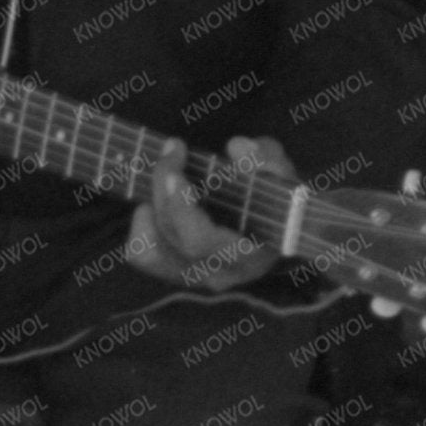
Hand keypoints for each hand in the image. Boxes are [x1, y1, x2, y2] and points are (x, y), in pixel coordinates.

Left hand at [127, 134, 288, 291]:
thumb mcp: (283, 176)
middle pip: (175, 237)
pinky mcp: (177, 273)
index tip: (175, 169)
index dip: (180, 206)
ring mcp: (196, 277)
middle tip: (172, 151)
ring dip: (155, 203)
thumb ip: (269, 161)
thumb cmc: (274, 201)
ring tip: (169, 174)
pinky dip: (142, 227)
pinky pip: (144, 255)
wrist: (273, 227)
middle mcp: (221, 274)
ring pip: (157, 248)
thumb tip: (237, 148)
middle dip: (166, 190)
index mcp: (251, 256)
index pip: (201, 240)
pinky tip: (154, 204)